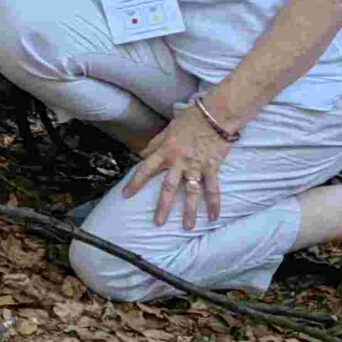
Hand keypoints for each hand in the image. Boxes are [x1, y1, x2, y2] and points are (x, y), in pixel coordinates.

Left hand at [123, 106, 232, 229]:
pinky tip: (213, 217)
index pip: (145, 169)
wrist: (216, 114)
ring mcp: (196, 166)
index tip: (126, 195)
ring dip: (189, 212)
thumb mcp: (168, 129)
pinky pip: (213, 189)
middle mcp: (179, 161)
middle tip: (158, 223)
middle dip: (162, 207)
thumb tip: (143, 154)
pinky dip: (214, 204)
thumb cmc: (191, 119)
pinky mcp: (212, 168)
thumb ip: (155, 143)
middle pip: (168, 187)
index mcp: (166, 151)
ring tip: (187, 227)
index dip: (135, 183)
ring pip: (191, 193)